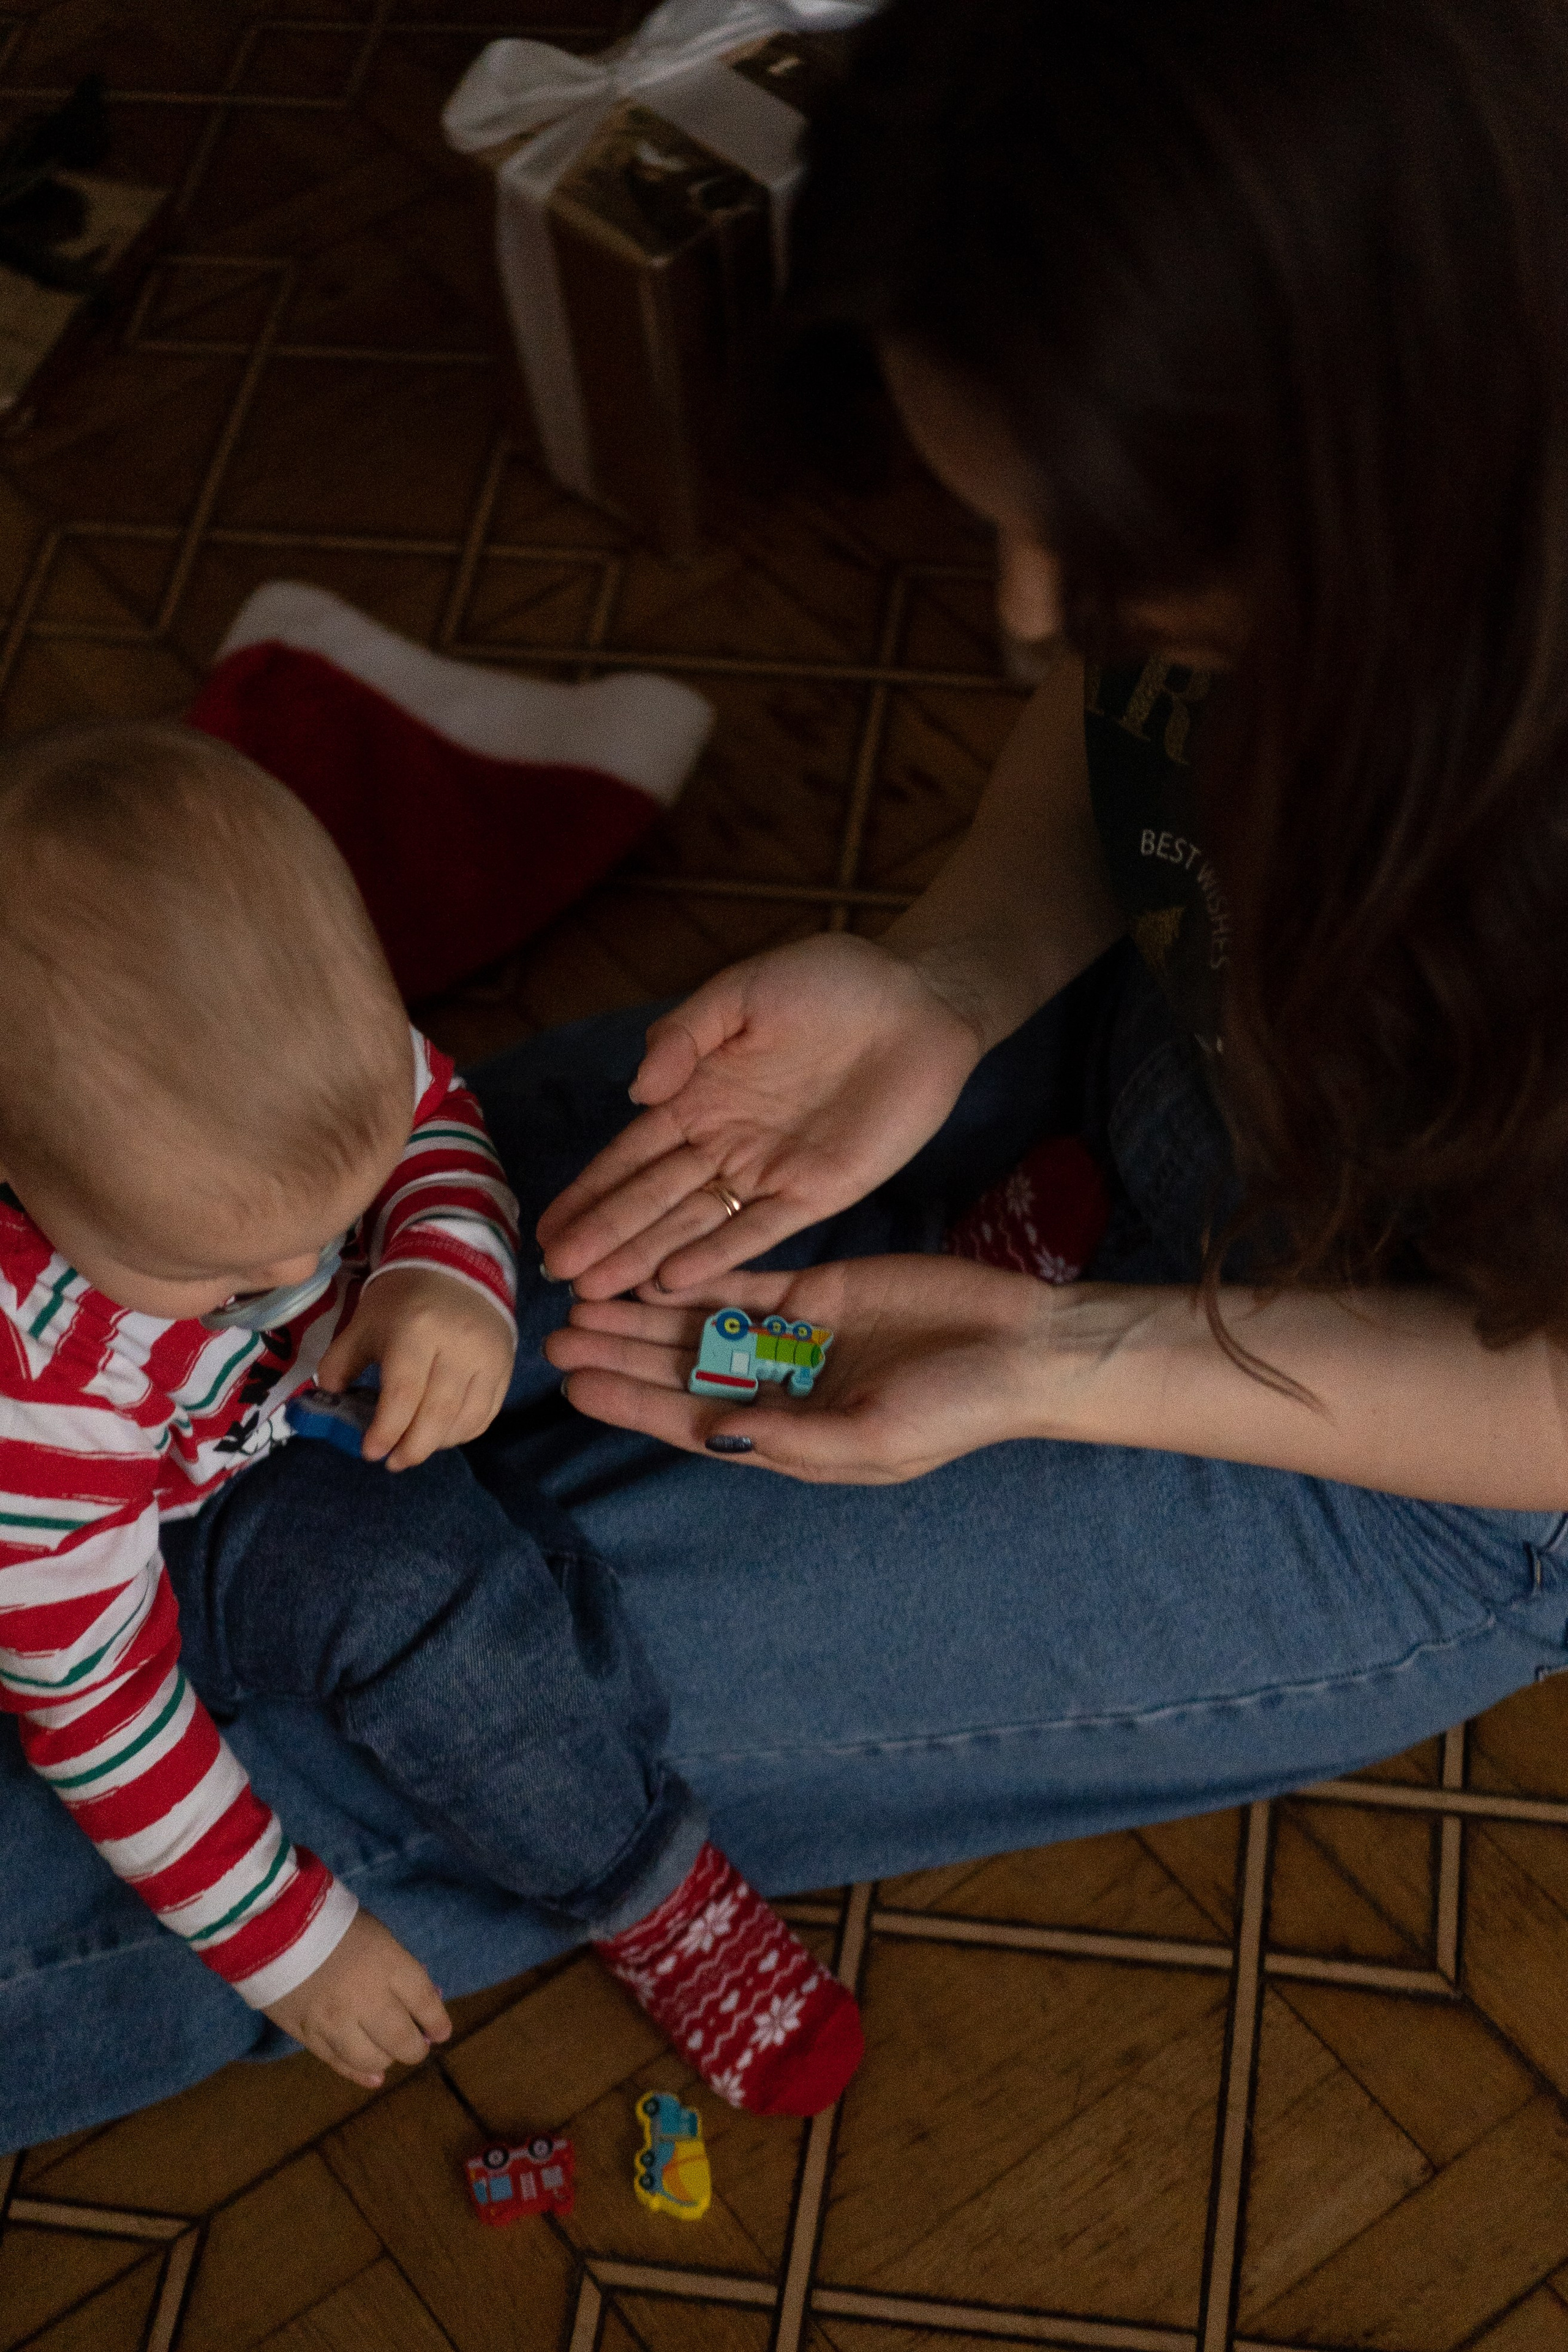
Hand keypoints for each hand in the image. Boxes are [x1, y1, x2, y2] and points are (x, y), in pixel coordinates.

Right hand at [262, 1907, 450, 2088]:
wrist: (272, 1925)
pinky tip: (373, 2076)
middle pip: (402, 2040)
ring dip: (387, 2059)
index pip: (425, 2004)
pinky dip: (359, 2073)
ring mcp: (334, 2022)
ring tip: (389, 2052)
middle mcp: (365, 1998)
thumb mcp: (377, 1935)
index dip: (438, 2021)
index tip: (442, 2031)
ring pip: (372, 2060)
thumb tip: (425, 2003)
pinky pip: (339, 2064)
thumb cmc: (332, 1922)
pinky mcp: (307, 2035)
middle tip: (417, 2044)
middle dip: (416, 2047)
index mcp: (388, 1965)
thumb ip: (400, 1970)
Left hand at [316, 1267, 514, 1469]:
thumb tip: (328, 1400)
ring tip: (413, 1449)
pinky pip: (485, 1414)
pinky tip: (440, 1436)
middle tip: (392, 1462)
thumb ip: (341, 1362)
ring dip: (436, 1445)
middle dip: (411, 1448)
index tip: (371, 1452)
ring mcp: (487, 1357)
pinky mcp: (505, 1366)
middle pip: (437, 1414)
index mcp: (417, 1330)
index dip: (386, 1431)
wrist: (456, 1267)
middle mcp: (458, 1346)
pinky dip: (462, 1434)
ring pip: (465, 1420)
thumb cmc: (403, 1300)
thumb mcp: (364, 1324)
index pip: (404, 1395)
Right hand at [535, 935, 985, 1301]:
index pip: (631, 1155)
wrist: (920, 1002)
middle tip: (557, 1276)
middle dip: (605, 1236)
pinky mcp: (818, 1191)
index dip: (589, 1192)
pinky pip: (760, 1230)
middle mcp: (726, 1143)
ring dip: (645, 1256)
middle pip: (653, 1199)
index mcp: (700, 1096)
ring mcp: (770, 1172)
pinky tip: (673, 1281)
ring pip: (694, 1223)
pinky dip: (717, 1255)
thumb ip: (685, 1035)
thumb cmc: (833, 982)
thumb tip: (636, 1090)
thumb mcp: (745, 990)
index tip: (547, 1229)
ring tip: (596, 1291)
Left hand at [545, 1254, 1067, 1482]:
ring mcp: (798, 1338)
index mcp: (789, 1437)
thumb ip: (790, 1436)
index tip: (574, 1385)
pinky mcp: (819, 1290)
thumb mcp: (873, 1438)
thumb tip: (712, 1435)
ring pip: (703, 1325)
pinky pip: (745, 1286)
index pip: (692, 1420)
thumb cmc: (958, 1407)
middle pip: (683, 1371)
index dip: (631, 1403)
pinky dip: (700, 1279)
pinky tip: (652, 1268)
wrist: (1024, 1347)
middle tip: (558, 1333)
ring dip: (647, 1314)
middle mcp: (782, 1389)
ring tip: (586, 1299)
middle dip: (622, 1354)